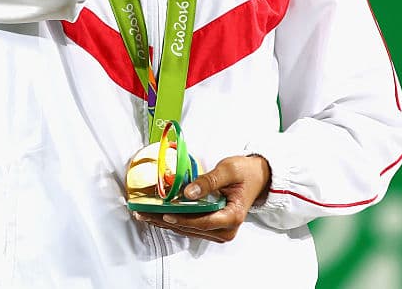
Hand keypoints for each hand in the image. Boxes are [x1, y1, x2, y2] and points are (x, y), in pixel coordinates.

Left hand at [134, 154, 270, 242]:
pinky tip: (157, 214)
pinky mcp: (212, 227)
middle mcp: (226, 229)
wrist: (257, 177)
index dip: (183, 218)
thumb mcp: (228, 170)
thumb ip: (208, 181)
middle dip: (165, 220)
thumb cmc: (246, 173)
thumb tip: (187, 192)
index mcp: (233, 216)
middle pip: (191, 228)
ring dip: (165, 222)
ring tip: (144, 213)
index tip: (165, 213)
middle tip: (143, 212)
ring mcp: (218, 231)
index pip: (204, 222)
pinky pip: (190, 226)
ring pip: (187, 229)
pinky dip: (173, 220)